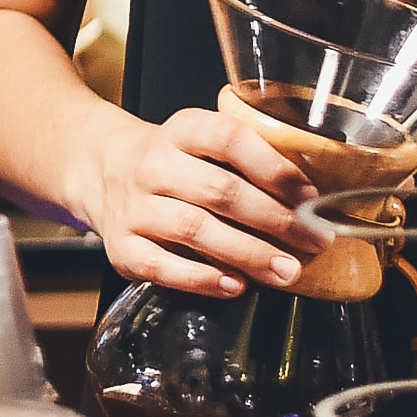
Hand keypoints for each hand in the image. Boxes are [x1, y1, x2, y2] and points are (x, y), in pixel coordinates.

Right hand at [82, 104, 328, 297]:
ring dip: (248, 253)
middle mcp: (153, 166)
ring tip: (286, 271)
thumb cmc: (175, 164)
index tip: (309, 195)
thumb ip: (248, 161)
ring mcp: (133, 207)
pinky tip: (234, 285)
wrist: (102, 172)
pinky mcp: (122, 246)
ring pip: (195, 229)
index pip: (228, 139)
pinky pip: (161, 266)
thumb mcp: (203, 143)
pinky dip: (201, 278)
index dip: (272, 167)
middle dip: (274, 219)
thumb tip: (314, 202)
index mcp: (181, 131)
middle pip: (219, 191)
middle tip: (313, 241)